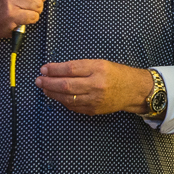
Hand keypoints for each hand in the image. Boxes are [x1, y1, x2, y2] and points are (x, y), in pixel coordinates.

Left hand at [36, 60, 152, 115]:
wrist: (134, 90)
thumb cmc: (117, 74)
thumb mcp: (101, 63)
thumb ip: (81, 66)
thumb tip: (57, 70)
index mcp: (98, 68)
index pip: (71, 68)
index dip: (54, 69)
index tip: (44, 68)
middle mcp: (96, 84)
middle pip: (66, 85)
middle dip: (49, 82)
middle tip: (39, 80)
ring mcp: (95, 99)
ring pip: (67, 98)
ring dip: (52, 93)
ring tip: (44, 88)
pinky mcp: (93, 110)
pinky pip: (73, 106)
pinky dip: (62, 101)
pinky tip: (56, 96)